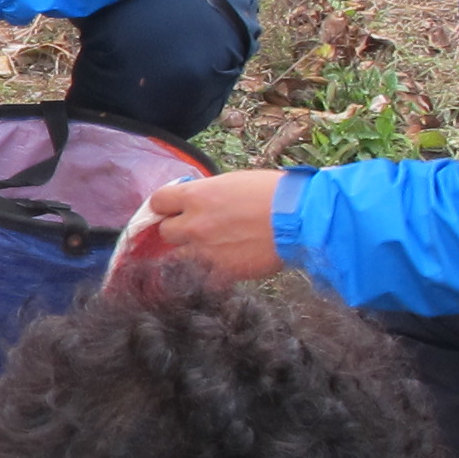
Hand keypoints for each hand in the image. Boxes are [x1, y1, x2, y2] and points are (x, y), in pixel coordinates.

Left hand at [143, 170, 289, 281]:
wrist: (300, 220)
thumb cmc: (273, 194)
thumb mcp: (233, 182)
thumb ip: (207, 194)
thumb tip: (195, 201)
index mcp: (196, 196)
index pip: (158, 201)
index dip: (164, 206)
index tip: (171, 209)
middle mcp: (194, 224)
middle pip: (165, 231)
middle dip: (178, 230)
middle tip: (195, 229)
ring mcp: (204, 251)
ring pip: (177, 257)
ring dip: (189, 253)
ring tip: (210, 249)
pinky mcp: (220, 272)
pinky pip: (200, 274)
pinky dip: (207, 271)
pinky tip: (223, 262)